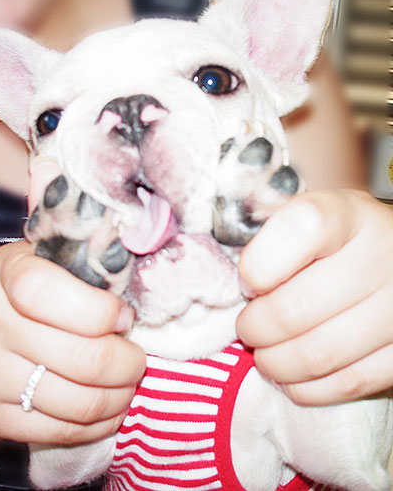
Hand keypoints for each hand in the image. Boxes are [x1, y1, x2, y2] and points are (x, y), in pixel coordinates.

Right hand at [0, 240, 144, 443]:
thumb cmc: (30, 285)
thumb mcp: (47, 258)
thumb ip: (86, 265)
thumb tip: (137, 288)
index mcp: (11, 275)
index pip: (49, 293)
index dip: (101, 310)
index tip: (125, 316)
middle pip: (84, 359)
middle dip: (129, 362)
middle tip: (138, 357)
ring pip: (80, 402)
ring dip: (120, 396)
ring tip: (128, 382)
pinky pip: (60, 432)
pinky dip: (99, 424)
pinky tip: (112, 408)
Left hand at [237, 189, 392, 404]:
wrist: (392, 259)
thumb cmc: (338, 240)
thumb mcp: (308, 215)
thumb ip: (269, 229)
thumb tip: (226, 268)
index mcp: (348, 214)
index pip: (299, 230)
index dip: (258, 265)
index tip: (248, 281)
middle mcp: (382, 257)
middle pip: (295, 309)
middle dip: (255, 327)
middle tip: (247, 327)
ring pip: (317, 355)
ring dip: (275, 363)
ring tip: (265, 353)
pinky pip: (346, 383)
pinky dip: (306, 387)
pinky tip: (293, 374)